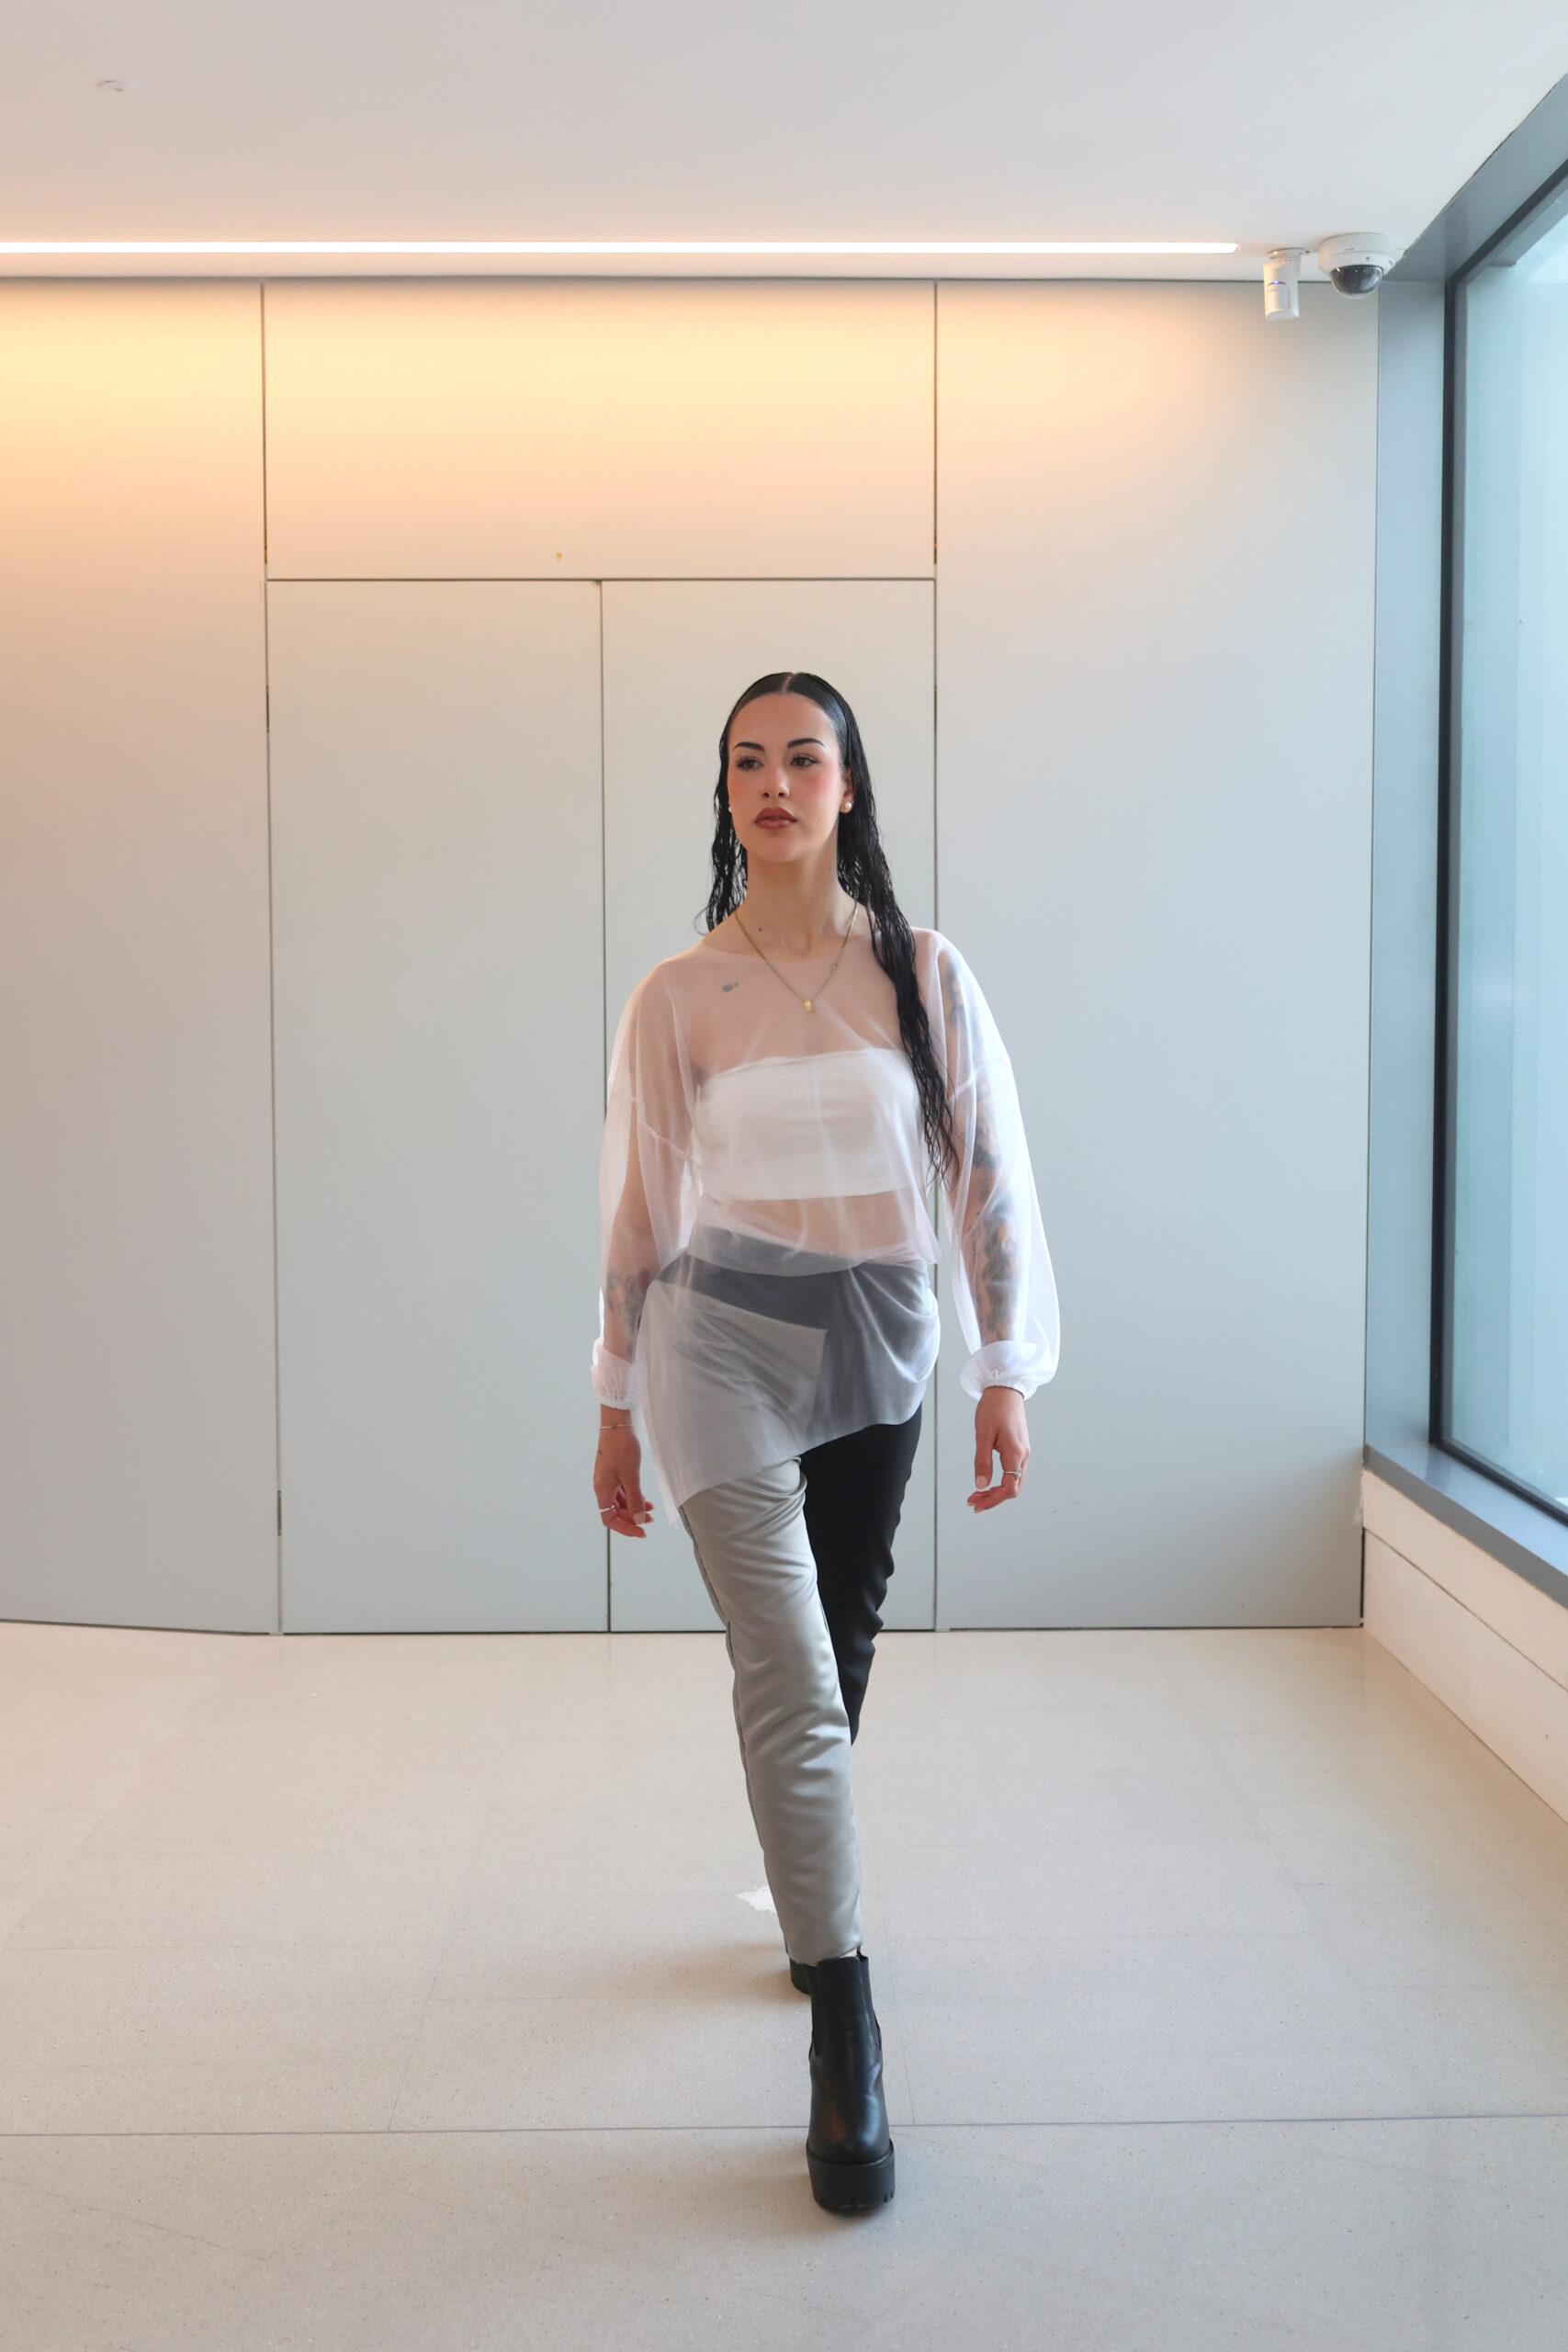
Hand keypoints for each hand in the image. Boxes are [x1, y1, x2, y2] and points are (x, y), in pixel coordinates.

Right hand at [594, 1420, 653, 1537]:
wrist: (617, 1424)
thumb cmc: (621, 1448)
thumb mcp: (631, 1477)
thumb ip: (635, 1500)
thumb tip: (639, 1520)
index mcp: (602, 1490)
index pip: (609, 1519)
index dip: (625, 1528)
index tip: (641, 1531)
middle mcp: (602, 1487)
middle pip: (615, 1512)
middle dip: (632, 1518)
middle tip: (650, 1521)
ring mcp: (608, 1480)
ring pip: (620, 1502)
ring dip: (635, 1508)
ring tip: (651, 1511)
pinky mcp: (614, 1473)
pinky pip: (623, 1492)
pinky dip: (634, 1498)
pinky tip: (646, 1500)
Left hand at [969, 1386, 1029, 1510]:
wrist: (1006, 1389)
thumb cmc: (994, 1408)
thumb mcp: (983, 1434)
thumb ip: (982, 1461)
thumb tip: (980, 1484)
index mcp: (1015, 1454)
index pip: (1009, 1488)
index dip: (993, 1500)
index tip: (976, 1504)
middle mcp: (1023, 1456)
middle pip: (1013, 1488)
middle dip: (993, 1498)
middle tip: (972, 1501)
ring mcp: (1023, 1452)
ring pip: (1014, 1481)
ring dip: (996, 1491)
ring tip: (977, 1493)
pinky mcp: (1019, 1448)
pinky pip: (1013, 1472)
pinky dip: (1001, 1481)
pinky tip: (988, 1481)